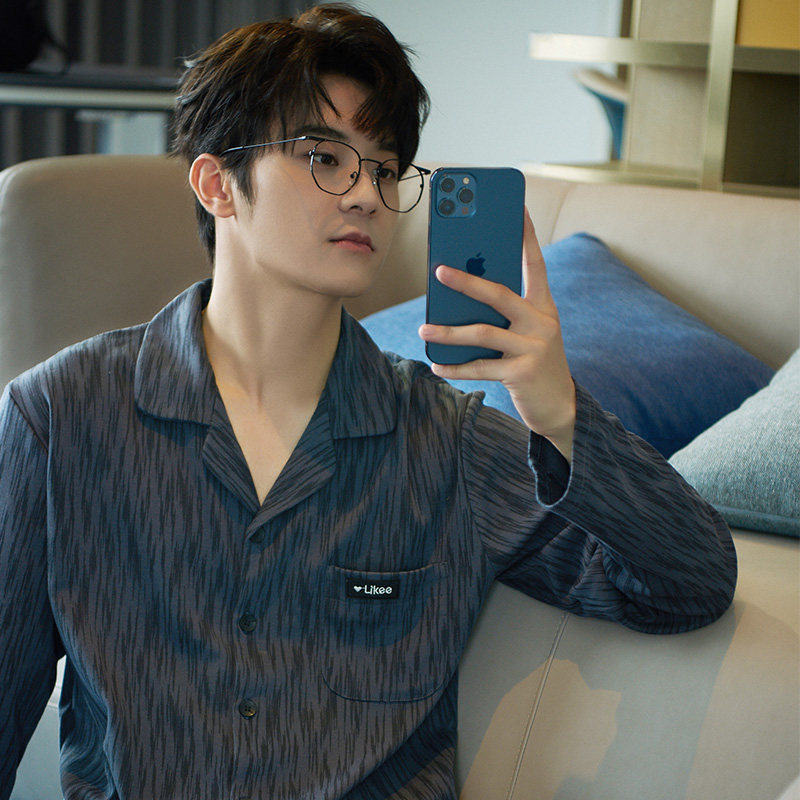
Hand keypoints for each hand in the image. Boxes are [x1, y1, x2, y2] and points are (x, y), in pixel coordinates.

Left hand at [419, 208, 575, 461]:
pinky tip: (437, 365)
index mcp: (543, 306)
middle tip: (438, 271)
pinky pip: (481, 368)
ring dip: (449, 332)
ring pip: (484, 333)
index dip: (526, 236)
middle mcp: (542, 322)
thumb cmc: (534, 361)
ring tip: (423, 331)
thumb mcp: (528, 332)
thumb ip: (504, 314)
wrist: (560, 406)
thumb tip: (458, 299)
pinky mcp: (522, 374)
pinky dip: (456, 368)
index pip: (534, 263)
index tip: (515, 208)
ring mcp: (534, 348)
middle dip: (467, 281)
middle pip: (500, 294)